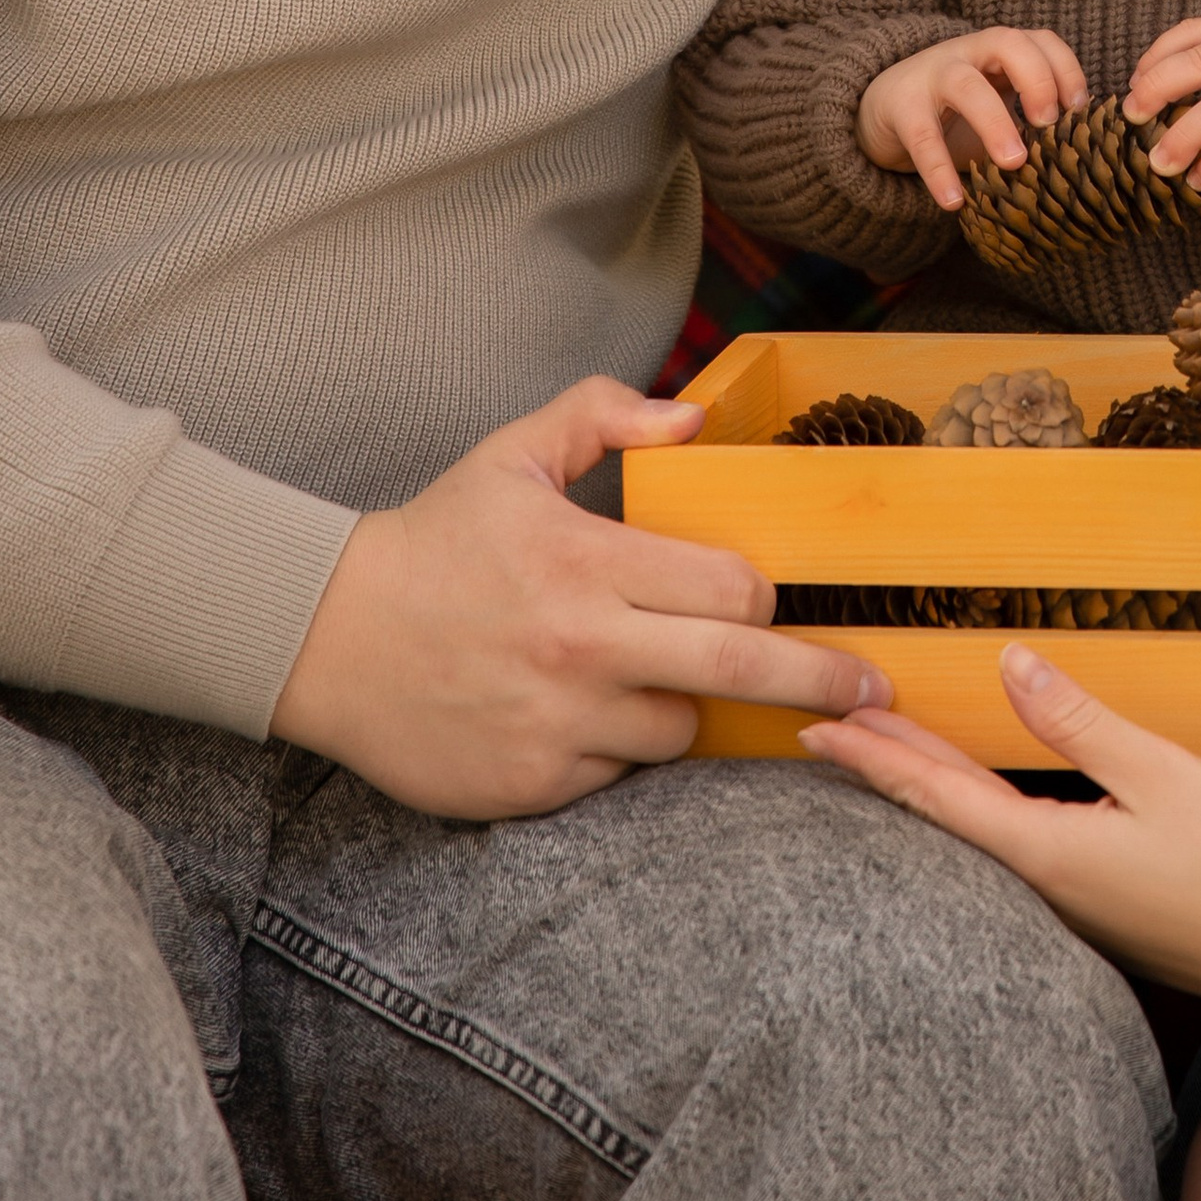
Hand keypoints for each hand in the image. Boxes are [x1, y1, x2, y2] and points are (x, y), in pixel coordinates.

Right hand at [270, 378, 891, 819]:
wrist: (323, 637)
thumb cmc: (435, 540)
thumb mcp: (513, 453)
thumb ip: (605, 414)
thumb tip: (696, 419)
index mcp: (588, 562)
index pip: (732, 588)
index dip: (763, 595)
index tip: (774, 601)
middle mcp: (582, 649)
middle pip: (741, 672)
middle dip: (823, 683)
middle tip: (877, 693)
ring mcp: (558, 725)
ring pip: (678, 733)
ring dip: (684, 710)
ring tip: (640, 679)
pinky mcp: (531, 786)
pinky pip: (614, 777)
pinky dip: (614, 752)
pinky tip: (575, 716)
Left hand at [803, 650, 1200, 1005]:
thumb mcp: (1161, 772)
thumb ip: (1078, 720)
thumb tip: (1008, 663)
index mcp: (1050, 857)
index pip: (939, 798)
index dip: (876, 760)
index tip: (819, 732)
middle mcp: (1048, 893)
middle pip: (947, 821)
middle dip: (888, 771)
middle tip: (825, 735)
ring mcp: (1075, 910)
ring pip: (980, 841)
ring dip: (932, 793)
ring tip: (889, 755)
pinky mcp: (1105, 913)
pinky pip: (1018, 857)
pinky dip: (980, 818)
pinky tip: (978, 806)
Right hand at [858, 27, 1088, 208]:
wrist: (883, 103)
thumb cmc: (956, 109)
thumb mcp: (998, 101)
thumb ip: (1032, 118)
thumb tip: (1084, 157)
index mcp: (1000, 50)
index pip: (1041, 40)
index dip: (1066, 69)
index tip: (1080, 110)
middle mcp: (969, 52)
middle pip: (1007, 42)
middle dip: (1037, 79)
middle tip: (1050, 125)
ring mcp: (933, 74)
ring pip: (965, 84)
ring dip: (994, 121)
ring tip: (1013, 163)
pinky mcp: (901, 106)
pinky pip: (921, 136)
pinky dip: (939, 169)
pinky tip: (954, 202)